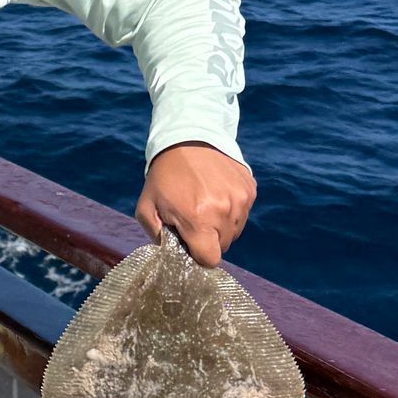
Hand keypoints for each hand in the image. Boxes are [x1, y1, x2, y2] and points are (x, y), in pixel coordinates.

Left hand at [136, 141, 255, 266]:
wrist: (188, 138)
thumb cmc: (165, 176)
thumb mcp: (147, 206)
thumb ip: (155, 234)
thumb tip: (170, 252)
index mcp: (198, 220)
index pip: (210, 259)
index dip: (200, 255)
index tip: (192, 244)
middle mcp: (225, 212)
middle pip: (224, 245)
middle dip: (209, 238)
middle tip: (195, 219)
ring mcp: (240, 200)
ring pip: (235, 229)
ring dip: (222, 224)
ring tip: (205, 203)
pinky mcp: (250, 189)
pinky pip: (243, 212)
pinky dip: (232, 208)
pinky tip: (217, 193)